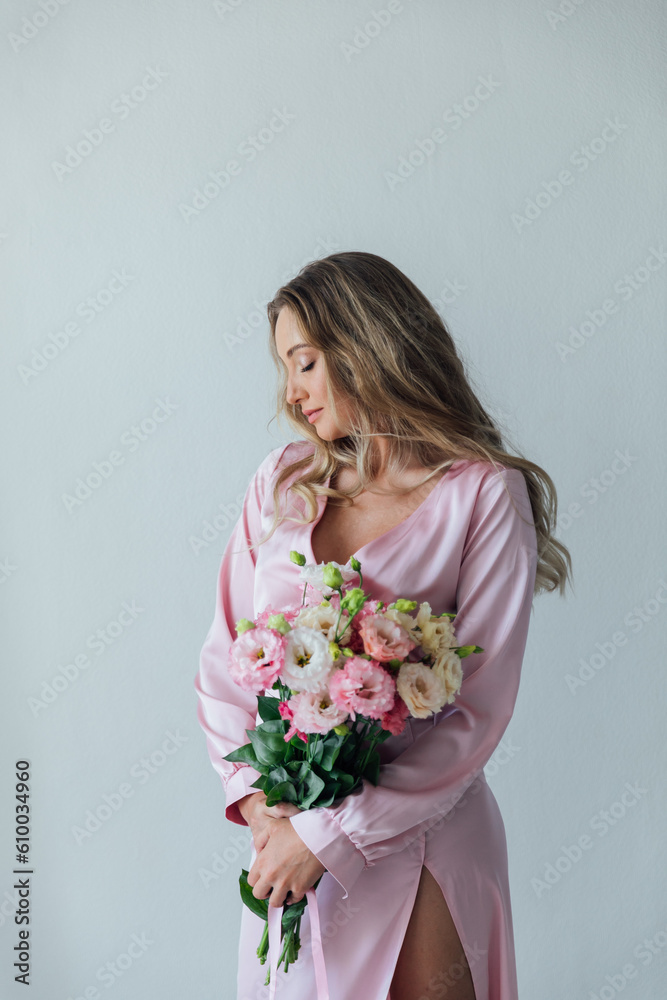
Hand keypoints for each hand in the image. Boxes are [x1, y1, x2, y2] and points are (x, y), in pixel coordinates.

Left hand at [240, 791, 326, 907]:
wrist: (318, 836)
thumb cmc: (297, 829)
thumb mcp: (273, 826)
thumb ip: (261, 839)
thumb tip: (259, 852)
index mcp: (263, 862)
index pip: (251, 881)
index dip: (257, 879)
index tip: (265, 877)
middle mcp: (271, 875)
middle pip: (259, 894)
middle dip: (265, 891)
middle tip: (272, 886)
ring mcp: (285, 884)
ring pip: (275, 903)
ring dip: (278, 898)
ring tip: (284, 890)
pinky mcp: (299, 889)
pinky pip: (293, 900)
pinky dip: (293, 897)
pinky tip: (295, 890)